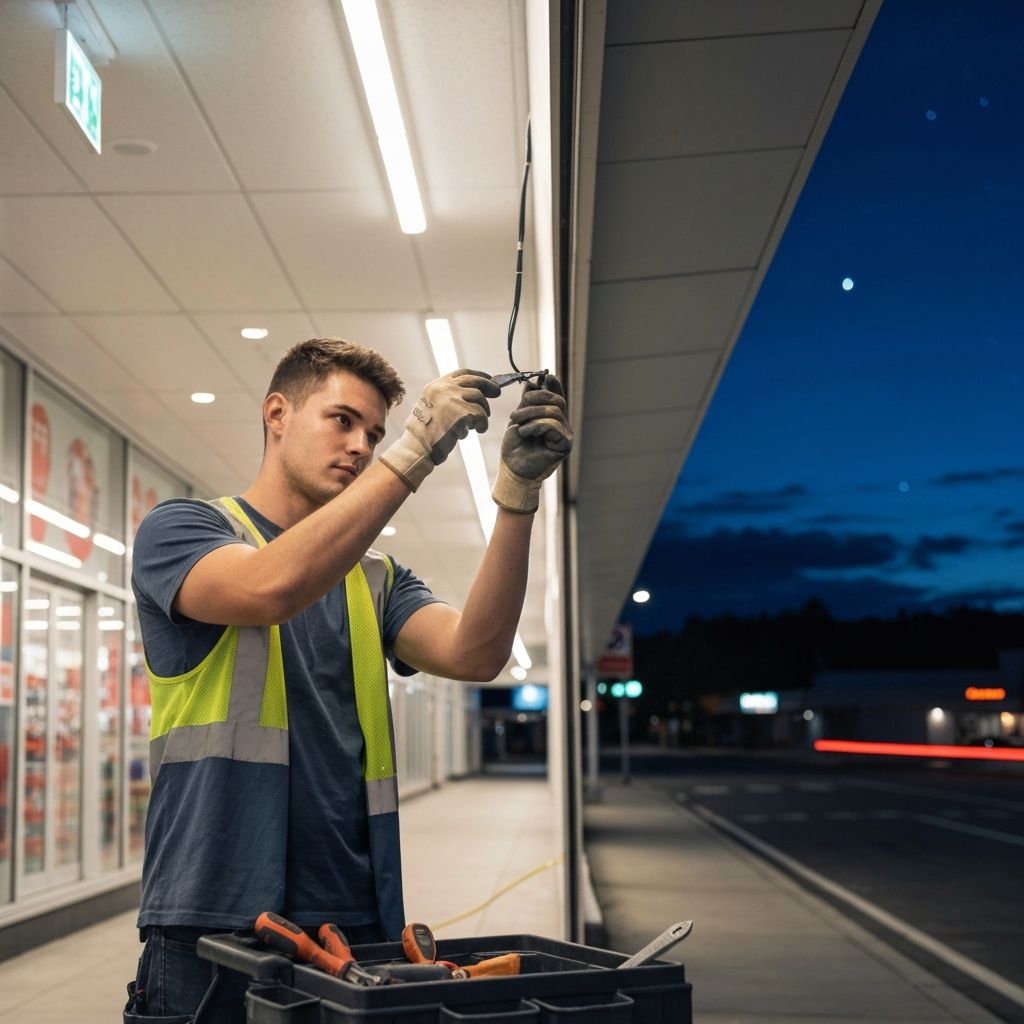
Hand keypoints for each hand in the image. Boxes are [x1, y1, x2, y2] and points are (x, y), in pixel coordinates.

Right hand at [380, 370, 500, 490]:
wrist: (418, 449)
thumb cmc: (424, 434)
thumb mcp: (431, 407)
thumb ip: (447, 398)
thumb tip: (473, 393)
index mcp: (435, 386)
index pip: (461, 374)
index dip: (478, 375)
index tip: (488, 378)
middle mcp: (443, 389)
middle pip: (474, 381)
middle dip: (488, 386)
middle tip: (497, 392)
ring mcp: (452, 399)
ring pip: (479, 398)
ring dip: (483, 411)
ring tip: (479, 424)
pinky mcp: (461, 413)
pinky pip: (481, 415)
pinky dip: (482, 423)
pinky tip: (478, 430)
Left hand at [492, 373, 572, 512]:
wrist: (512, 469)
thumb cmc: (515, 447)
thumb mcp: (518, 418)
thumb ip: (526, 402)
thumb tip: (531, 382)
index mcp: (553, 417)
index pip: (557, 396)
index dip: (553, 385)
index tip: (545, 376)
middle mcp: (563, 425)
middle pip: (557, 400)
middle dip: (534, 400)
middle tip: (515, 413)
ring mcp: (565, 435)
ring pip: (554, 411)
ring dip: (531, 414)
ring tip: (517, 425)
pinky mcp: (564, 445)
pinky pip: (554, 425)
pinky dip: (536, 425)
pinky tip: (525, 432)